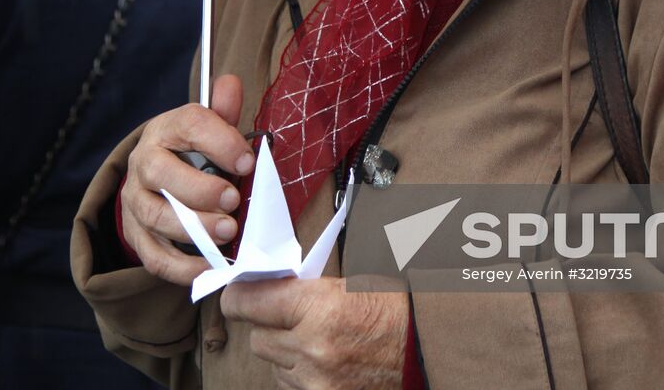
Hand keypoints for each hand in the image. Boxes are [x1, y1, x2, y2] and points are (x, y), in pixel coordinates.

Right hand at [120, 74, 254, 284]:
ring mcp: (136, 202)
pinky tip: (211, 267)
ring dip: (194, 228)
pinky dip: (183, 266)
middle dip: (200, 189)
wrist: (155, 181)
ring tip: (228, 232)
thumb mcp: (207, 130)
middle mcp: (143, 163)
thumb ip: (222, 113)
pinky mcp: (138, 237)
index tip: (248, 161)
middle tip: (234, 201)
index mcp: (165, 130)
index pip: (188, 124)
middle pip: (161, 173)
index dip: (219, 141)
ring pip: (155, 216)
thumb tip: (230, 85)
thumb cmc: (191, 154)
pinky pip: (154, 257)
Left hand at [220, 277, 407, 389]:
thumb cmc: (390, 309)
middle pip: (257, 337)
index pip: (246, 303)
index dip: (238, 297)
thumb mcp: (343, 285)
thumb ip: (298, 290)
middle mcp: (312, 347)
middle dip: (268, 325)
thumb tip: (260, 289)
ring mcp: (316, 381)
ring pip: (272, 364)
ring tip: (315, 340)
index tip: (237, 295)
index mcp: (317, 307)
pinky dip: (297, 375)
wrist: (427, 349)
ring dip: (283, 352)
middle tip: (289, 316)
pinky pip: (289, 385)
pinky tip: (322, 362)